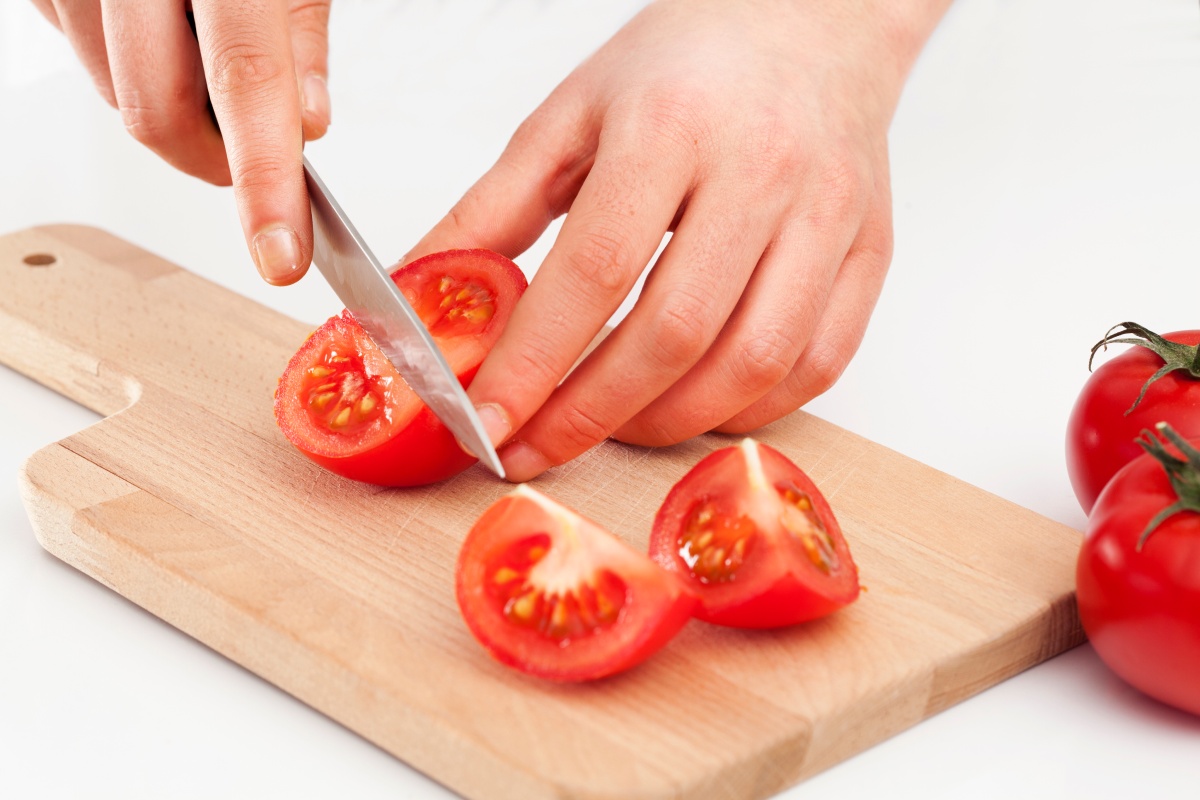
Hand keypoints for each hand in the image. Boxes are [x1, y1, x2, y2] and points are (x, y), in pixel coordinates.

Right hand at [30, 0, 331, 284]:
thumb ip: (300, 34)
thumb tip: (308, 125)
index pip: (244, 81)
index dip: (263, 181)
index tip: (279, 254)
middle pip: (156, 110)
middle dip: (216, 161)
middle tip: (260, 163)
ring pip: (113, 94)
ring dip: (174, 114)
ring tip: (207, 62)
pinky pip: (81, 56)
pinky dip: (131, 68)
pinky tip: (162, 30)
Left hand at [409, 0, 950, 480]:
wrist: (809, 23)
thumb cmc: (686, 66)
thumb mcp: (571, 116)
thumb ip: (493, 209)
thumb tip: (424, 294)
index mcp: (672, 124)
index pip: (595, 270)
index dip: (536, 362)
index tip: (491, 422)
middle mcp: (762, 170)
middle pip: (676, 332)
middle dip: (593, 413)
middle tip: (539, 446)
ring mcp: (829, 215)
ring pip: (754, 362)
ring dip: (670, 421)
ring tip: (613, 426)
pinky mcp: (870, 250)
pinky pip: (818, 363)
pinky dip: (749, 408)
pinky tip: (695, 404)